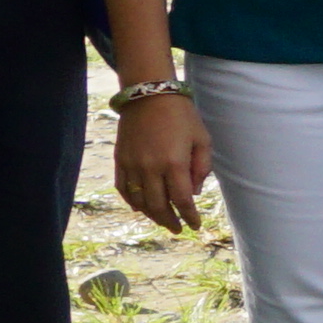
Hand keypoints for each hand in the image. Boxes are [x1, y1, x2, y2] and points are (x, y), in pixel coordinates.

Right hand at [113, 90, 214, 232]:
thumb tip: (194, 192)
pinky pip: (123, 188)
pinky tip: (141, 208)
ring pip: (140, 201)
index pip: (182, 200)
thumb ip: (201, 167)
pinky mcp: (120, 160)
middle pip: (159, 206)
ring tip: (162, 220)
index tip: (195, 225)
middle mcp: (151, 168)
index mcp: (174, 163)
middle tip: (178, 229)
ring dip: (151, 215)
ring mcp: (132, 165)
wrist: (149, 94)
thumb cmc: (181, 115)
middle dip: (170, 221)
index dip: (189, 216)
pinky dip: (132, 201)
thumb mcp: (202, 139)